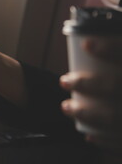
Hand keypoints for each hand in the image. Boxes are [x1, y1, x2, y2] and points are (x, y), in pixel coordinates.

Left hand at [60, 37, 121, 156]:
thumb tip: (100, 39)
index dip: (110, 49)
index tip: (86, 44)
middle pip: (118, 87)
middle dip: (87, 84)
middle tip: (65, 80)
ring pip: (116, 118)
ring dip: (87, 114)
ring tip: (67, 107)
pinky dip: (107, 142)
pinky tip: (89, 136)